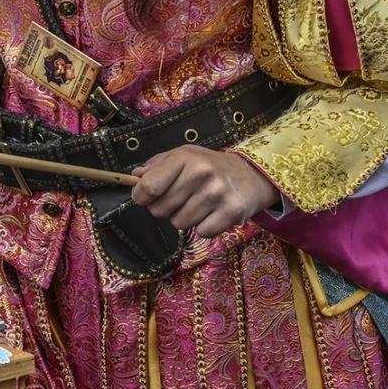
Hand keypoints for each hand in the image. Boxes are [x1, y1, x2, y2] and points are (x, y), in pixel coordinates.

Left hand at [129, 146, 279, 238]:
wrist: (252, 175)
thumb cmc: (210, 165)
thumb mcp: (184, 155)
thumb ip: (157, 165)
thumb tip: (135, 176)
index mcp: (185, 158)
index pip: (150, 186)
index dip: (141, 196)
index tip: (143, 197)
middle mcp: (201, 174)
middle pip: (160, 209)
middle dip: (164, 207)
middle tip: (180, 198)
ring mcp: (217, 194)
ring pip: (179, 223)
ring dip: (185, 218)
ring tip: (198, 204)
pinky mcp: (232, 212)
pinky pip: (202, 232)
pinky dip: (204, 227)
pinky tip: (212, 213)